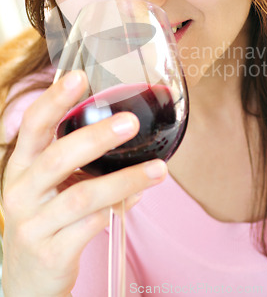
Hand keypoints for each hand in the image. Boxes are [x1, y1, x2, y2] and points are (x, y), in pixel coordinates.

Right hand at [1, 71, 166, 296]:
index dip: (53, 100)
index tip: (78, 77)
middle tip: (129, 123)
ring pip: (82, 196)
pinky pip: (91, 227)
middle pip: (58, 157)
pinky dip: (118, 210)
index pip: (33, 126)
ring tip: (158, 170)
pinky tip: (135, 199)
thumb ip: (80, 161)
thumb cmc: (45, 218)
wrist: (27, 277)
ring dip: (125, 180)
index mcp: (22, 166)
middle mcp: (21, 192)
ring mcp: (33, 224)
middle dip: (96, 137)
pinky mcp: (51, 253)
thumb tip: (127, 138)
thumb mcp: (50, 185)